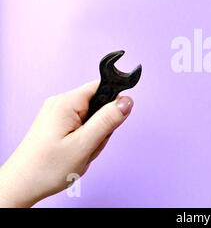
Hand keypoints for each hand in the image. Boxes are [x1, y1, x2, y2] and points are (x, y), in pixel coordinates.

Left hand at [0, 81, 133, 206]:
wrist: (21, 186)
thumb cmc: (46, 168)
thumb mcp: (84, 145)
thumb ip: (107, 121)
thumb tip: (127, 101)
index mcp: (67, 103)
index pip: (102, 87)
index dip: (113, 104)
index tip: (112, 123)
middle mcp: (61, 103)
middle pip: (99, 105)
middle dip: (102, 128)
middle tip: (90, 146)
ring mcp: (57, 114)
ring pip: (92, 118)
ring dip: (94, 137)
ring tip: (81, 152)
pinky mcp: (57, 124)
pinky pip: (82, 126)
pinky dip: (85, 140)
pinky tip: (76, 152)